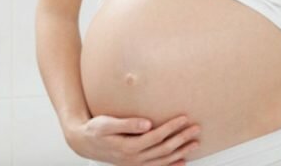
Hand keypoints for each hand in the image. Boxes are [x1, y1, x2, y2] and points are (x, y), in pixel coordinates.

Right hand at [66, 114, 200, 165]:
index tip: (184, 118)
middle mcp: (134, 158)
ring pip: (163, 160)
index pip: (156, 136)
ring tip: (195, 143)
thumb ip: (128, 124)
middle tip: (196, 128)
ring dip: (181, 152)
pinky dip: (171, 165)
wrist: (84, 143)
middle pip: (164, 149)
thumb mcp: (107, 124)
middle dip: (182, 138)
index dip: (171, 127)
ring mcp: (135, 164)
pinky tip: (182, 161)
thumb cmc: (95, 130)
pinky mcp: (135, 165)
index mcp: (128, 147)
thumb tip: (147, 123)